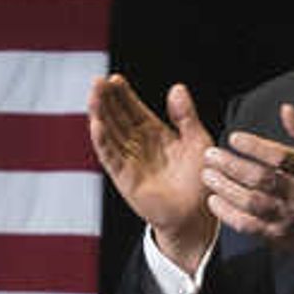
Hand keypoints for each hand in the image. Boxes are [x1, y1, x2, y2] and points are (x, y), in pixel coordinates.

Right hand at [87, 73, 218, 255]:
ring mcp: (129, 161)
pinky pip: (111, 157)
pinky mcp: (125, 178)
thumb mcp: (197, 140)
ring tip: (93, 95)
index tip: (115, 78)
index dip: (123, 95)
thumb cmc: (200, 181)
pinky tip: (96, 124)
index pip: (133, 109)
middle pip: (117, 117)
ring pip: (110, 133)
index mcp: (155, 134)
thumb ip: (186, 116)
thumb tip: (177, 87)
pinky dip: (103, 141)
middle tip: (98, 80)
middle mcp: (138, 145)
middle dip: (107, 99)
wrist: (198, 214)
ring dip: (100, 114)